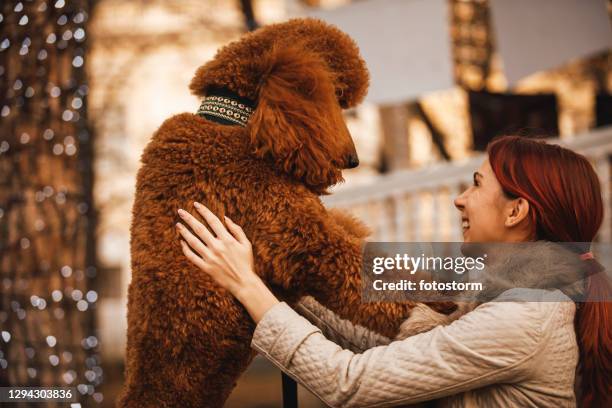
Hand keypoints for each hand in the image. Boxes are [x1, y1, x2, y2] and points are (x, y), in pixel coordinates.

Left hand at [176, 202, 278, 321]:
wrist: (243, 283)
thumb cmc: (246, 262)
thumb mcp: (246, 244)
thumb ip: (236, 229)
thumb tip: (225, 218)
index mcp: (227, 239)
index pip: (213, 220)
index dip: (203, 211)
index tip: (195, 204)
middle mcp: (217, 247)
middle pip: (199, 229)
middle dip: (189, 218)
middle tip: (180, 211)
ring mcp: (210, 257)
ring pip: (193, 242)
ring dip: (184, 232)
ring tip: (178, 225)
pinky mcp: (206, 267)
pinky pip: (192, 257)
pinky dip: (186, 249)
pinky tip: (182, 242)